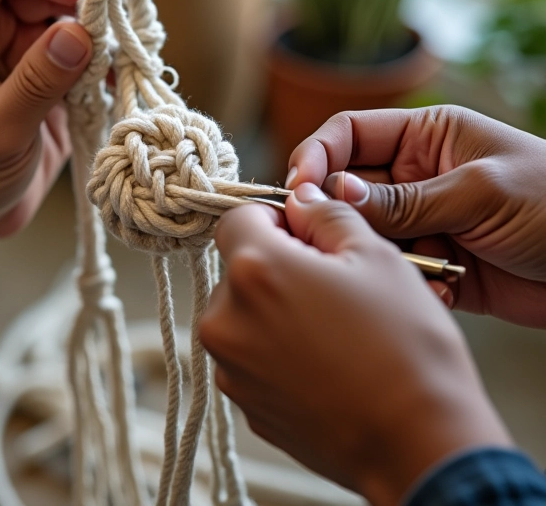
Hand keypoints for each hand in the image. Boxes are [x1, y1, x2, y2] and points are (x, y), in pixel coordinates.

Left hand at [0, 0, 91, 260]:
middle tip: (116, 31)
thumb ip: (36, 81)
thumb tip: (80, 32)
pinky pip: (81, 36)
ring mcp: (12, 35)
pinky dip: (104, 51)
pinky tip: (115, 75)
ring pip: (67, 2)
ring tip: (121, 58)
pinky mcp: (41, 58)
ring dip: (99, 25)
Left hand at [200, 187, 511, 505]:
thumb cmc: (405, 346)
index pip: (237, 217)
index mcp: (254, 270)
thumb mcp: (375, 256)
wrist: (420, 446)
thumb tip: (302, 201)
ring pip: (246, 314)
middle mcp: (226, 319)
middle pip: (240, 268)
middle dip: (278, 265)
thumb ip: (326, 215)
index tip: (304, 233)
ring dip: (277, 309)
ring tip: (333, 329)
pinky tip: (326, 364)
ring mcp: (232, 369)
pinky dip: (279, 351)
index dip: (273, 217)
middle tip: (331, 284)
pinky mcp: (246, 406)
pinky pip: (254, 358)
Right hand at [287, 105, 545, 327]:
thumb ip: (404, 198)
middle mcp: (416, 176)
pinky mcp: (436, 265)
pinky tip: (432, 288)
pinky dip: (403, 282)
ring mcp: (424, 221)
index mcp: (425, 137)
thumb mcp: (480, 190)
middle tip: (321, 234)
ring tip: (392, 266)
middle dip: (335, 210)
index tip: (299, 187)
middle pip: (349, 186)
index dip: (318, 155)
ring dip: (372, 251)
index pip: (349, 133)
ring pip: (367, 233)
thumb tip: (334, 193)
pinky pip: (396, 270)